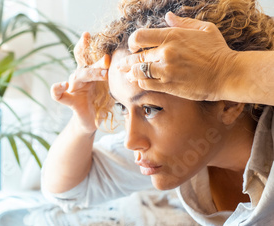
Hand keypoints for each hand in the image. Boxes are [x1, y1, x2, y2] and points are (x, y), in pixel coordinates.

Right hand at [50, 32, 109, 133]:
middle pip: (84, 63)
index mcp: (89, 71)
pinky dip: (57, 89)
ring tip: (104, 74)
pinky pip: (58, 95)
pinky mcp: (71, 101)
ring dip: (91, 72)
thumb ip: (113, 75)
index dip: (84, 43)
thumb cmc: (101, 102)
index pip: (84, 53)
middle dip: (95, 59)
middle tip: (108, 59)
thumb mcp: (109, 86)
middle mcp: (79, 77)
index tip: (87, 34)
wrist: (92, 121)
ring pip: (77, 75)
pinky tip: (64, 85)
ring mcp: (74, 88)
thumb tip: (124, 64)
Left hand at [117, 12, 236, 101]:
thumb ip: (182, 23)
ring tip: (128, 75)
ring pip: (138, 72)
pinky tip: (139, 82)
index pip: (139, 37)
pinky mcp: (168, 85)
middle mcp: (166, 53)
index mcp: (172, 36)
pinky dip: (141, 83)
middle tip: (121, 65)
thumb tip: (167, 17)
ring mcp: (166, 70)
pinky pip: (147, 84)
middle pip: (136, 57)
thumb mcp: (204, 29)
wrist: (227, 74)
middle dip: (126, 62)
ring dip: (131, 74)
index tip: (134, 46)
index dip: (133, 42)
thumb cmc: (217, 51)